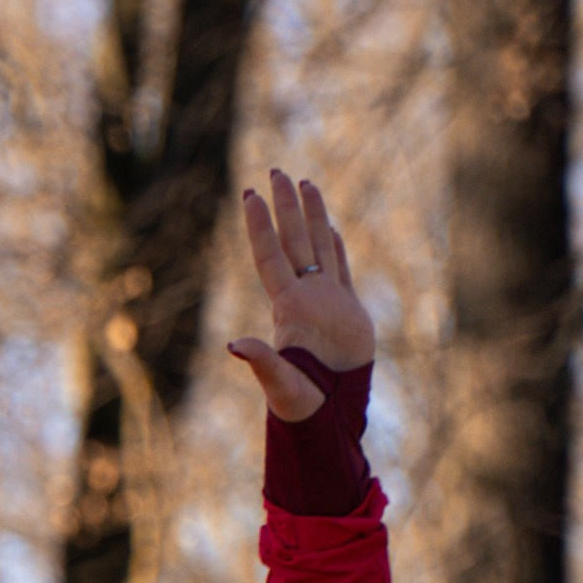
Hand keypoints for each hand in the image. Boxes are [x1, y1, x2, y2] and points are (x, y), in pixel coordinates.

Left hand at [229, 169, 376, 420]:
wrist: (334, 411)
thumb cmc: (303, 402)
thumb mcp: (280, 382)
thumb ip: (262, 362)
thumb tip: (235, 346)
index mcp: (287, 307)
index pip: (270, 255)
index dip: (259, 226)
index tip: (249, 195)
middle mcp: (303, 296)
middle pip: (293, 239)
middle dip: (285, 206)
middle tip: (276, 171)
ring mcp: (325, 299)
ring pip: (318, 245)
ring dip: (311, 215)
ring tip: (305, 183)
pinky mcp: (347, 309)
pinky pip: (340, 267)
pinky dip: (335, 245)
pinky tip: (330, 226)